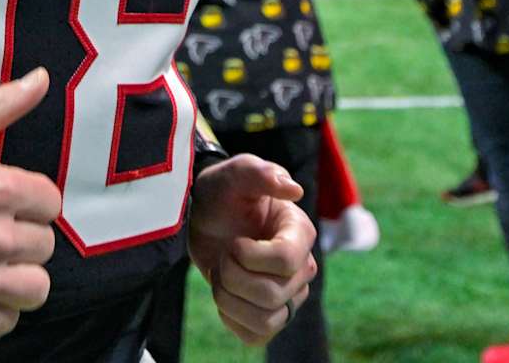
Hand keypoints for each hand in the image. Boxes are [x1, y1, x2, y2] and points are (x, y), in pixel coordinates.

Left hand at [187, 152, 316, 345]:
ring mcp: (289, 295)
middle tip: (223, 255)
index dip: (250, 257)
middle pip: (272, 294)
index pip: (286, 261)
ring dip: (229, 299)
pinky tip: (225, 294)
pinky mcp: (270, 315)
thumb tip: (294, 189)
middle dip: (232, 276)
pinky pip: (256, 335)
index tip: (234, 242)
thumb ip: (261, 173)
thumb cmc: (224, 192)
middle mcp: (302, 267)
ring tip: (221, 275)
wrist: (205, 216)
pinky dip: (232, 319)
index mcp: (299, 233)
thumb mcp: (236, 174)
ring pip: (266, 320)